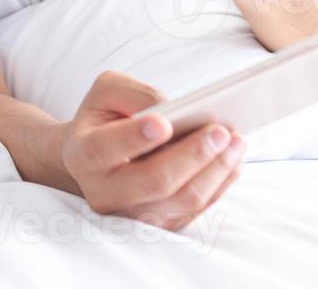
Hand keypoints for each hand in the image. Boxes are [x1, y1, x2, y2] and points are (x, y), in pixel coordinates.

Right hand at [61, 71, 244, 230]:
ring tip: (236, 142)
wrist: (96, 158)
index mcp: (81, 154)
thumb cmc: (104, 118)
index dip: (134, 137)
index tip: (164, 122)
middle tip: (220, 130)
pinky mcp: (158, 224)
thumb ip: (134, 94)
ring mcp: (131, 214)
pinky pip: (195, 210)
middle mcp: (103, 191)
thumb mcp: (106, 92)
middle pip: (154, 182)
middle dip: (192, 155)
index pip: (104, 149)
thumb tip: (173, 109)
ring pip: (181, 200)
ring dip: (215, 171)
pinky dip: (218, 185)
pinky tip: (232, 161)